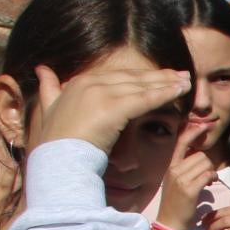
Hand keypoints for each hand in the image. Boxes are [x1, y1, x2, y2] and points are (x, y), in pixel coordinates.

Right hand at [31, 62, 190, 155]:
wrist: (57, 161)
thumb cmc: (55, 143)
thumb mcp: (48, 108)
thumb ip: (48, 88)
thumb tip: (42, 68)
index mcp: (78, 82)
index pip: (116, 76)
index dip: (139, 77)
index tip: (157, 77)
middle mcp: (90, 83)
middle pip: (132, 77)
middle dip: (158, 77)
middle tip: (180, 75)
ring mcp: (101, 93)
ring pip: (141, 86)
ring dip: (167, 83)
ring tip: (187, 82)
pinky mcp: (113, 107)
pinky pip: (144, 98)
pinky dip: (164, 93)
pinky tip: (180, 91)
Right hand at [157, 121, 215, 229]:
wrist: (169, 223)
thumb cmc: (175, 204)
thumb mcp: (176, 182)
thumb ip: (185, 169)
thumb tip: (201, 159)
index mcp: (171, 166)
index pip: (182, 142)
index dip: (194, 131)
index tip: (206, 125)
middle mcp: (174, 170)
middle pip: (200, 155)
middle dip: (208, 163)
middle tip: (208, 174)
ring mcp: (181, 179)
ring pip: (205, 164)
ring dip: (211, 172)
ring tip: (209, 180)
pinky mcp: (189, 189)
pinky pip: (207, 175)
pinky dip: (212, 178)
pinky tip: (210, 184)